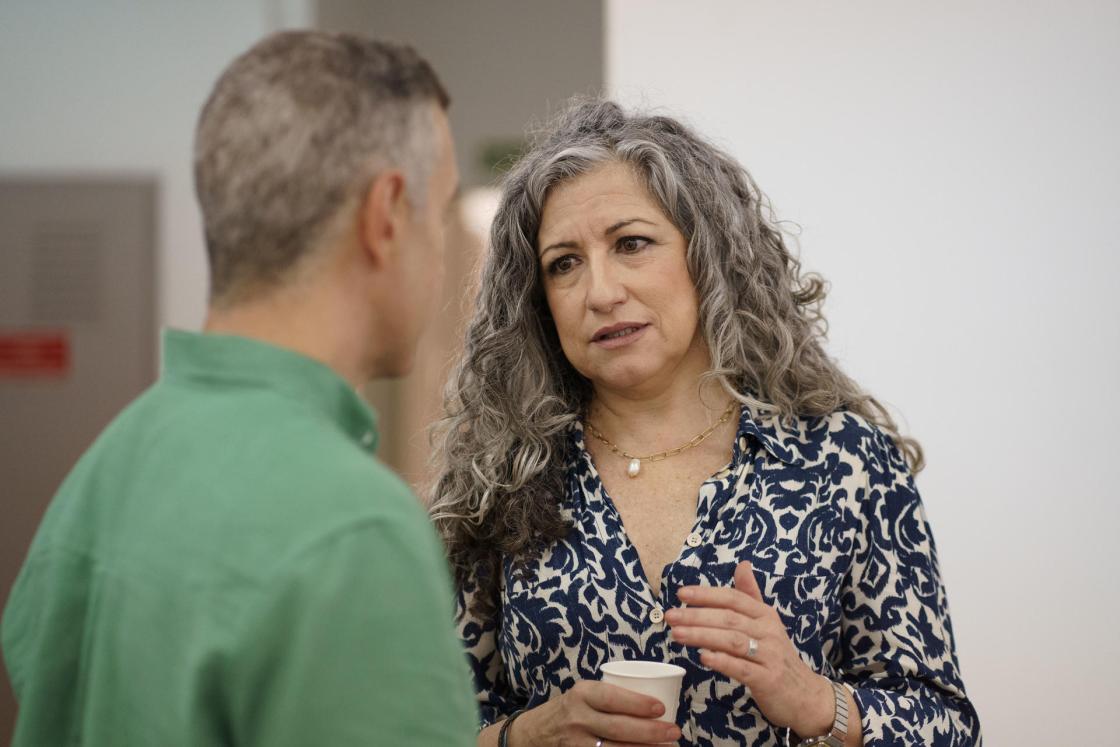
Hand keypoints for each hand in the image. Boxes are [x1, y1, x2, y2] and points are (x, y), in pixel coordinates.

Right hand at [512, 679, 681, 746]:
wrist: (534, 734)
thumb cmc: (570, 709)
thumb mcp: (583, 694)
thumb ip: (609, 696)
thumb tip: (656, 695)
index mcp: (582, 694)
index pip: (611, 698)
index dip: (637, 703)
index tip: (661, 708)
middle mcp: (578, 718)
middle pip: (618, 728)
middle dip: (651, 731)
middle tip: (674, 731)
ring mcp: (577, 744)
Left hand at [665, 561, 834, 737]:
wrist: (806, 696)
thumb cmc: (778, 657)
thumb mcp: (766, 624)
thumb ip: (751, 595)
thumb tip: (742, 564)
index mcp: (765, 615)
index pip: (733, 599)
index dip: (707, 595)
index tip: (681, 594)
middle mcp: (768, 632)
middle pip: (729, 619)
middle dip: (696, 615)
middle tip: (670, 616)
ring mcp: (769, 656)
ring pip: (732, 641)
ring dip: (702, 636)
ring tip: (677, 634)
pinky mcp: (768, 679)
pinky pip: (742, 668)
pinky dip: (722, 661)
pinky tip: (703, 657)